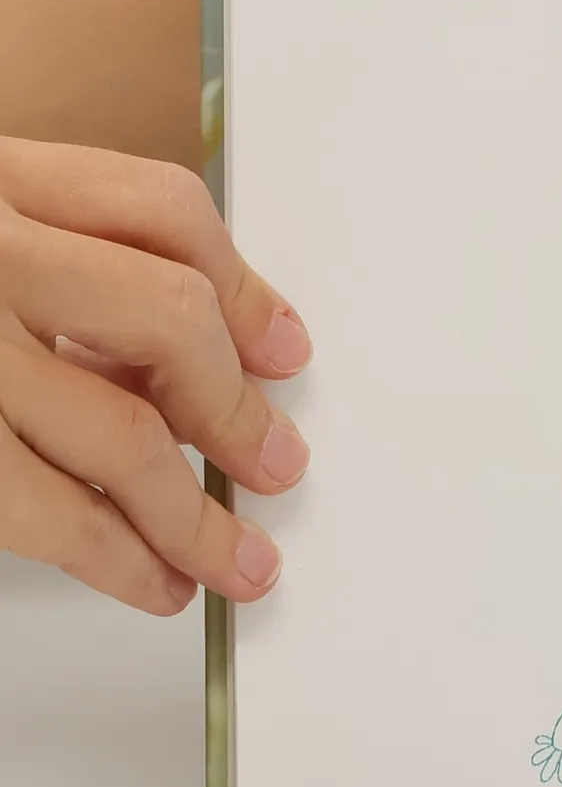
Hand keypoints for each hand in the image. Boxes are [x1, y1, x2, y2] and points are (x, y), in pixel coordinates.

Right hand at [0, 138, 309, 613]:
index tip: (285, 347)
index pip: (156, 208)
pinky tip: (152, 578)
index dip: (241, 287)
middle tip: (278, 465)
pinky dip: (118, 557)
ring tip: (234, 561)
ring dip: (194, 515)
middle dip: (234, 408)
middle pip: (166, 316)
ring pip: (123, 432)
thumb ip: (54, 261)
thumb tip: (199, 346)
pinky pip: (51, 510)